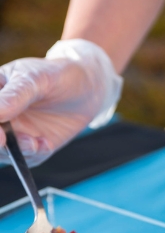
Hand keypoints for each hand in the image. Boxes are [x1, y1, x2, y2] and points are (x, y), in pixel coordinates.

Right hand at [0, 40, 122, 165]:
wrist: (88, 87)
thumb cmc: (57, 75)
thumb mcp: (36, 77)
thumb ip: (16, 94)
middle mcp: (0, 116)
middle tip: (3, 140)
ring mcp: (15, 133)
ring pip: (4, 151)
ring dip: (17, 150)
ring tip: (34, 143)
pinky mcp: (33, 146)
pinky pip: (28, 157)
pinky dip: (35, 154)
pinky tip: (46, 143)